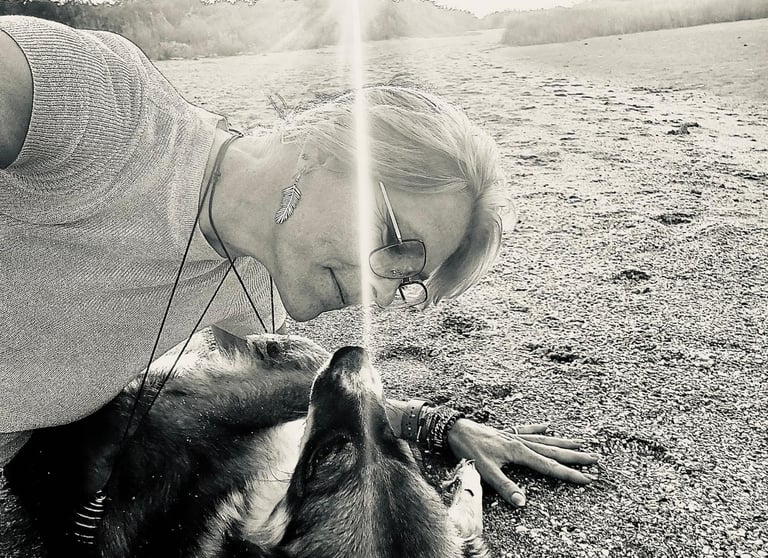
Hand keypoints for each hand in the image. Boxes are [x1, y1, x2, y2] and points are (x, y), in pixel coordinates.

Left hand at [446, 419, 597, 506]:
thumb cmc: (469, 450)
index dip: (569, 474)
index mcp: (519, 452)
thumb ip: (505, 487)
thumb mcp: (485, 471)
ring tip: (580, 444)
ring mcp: (515, 436)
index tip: (588, 478)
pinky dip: (538, 428)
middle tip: (595, 459)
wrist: (455, 429)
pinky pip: (527, 430)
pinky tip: (548, 425)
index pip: (549, 467)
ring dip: (562, 443)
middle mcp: (521, 442)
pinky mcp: (506, 433)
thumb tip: (523, 502)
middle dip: (574, 457)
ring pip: (544, 440)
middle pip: (553, 452)